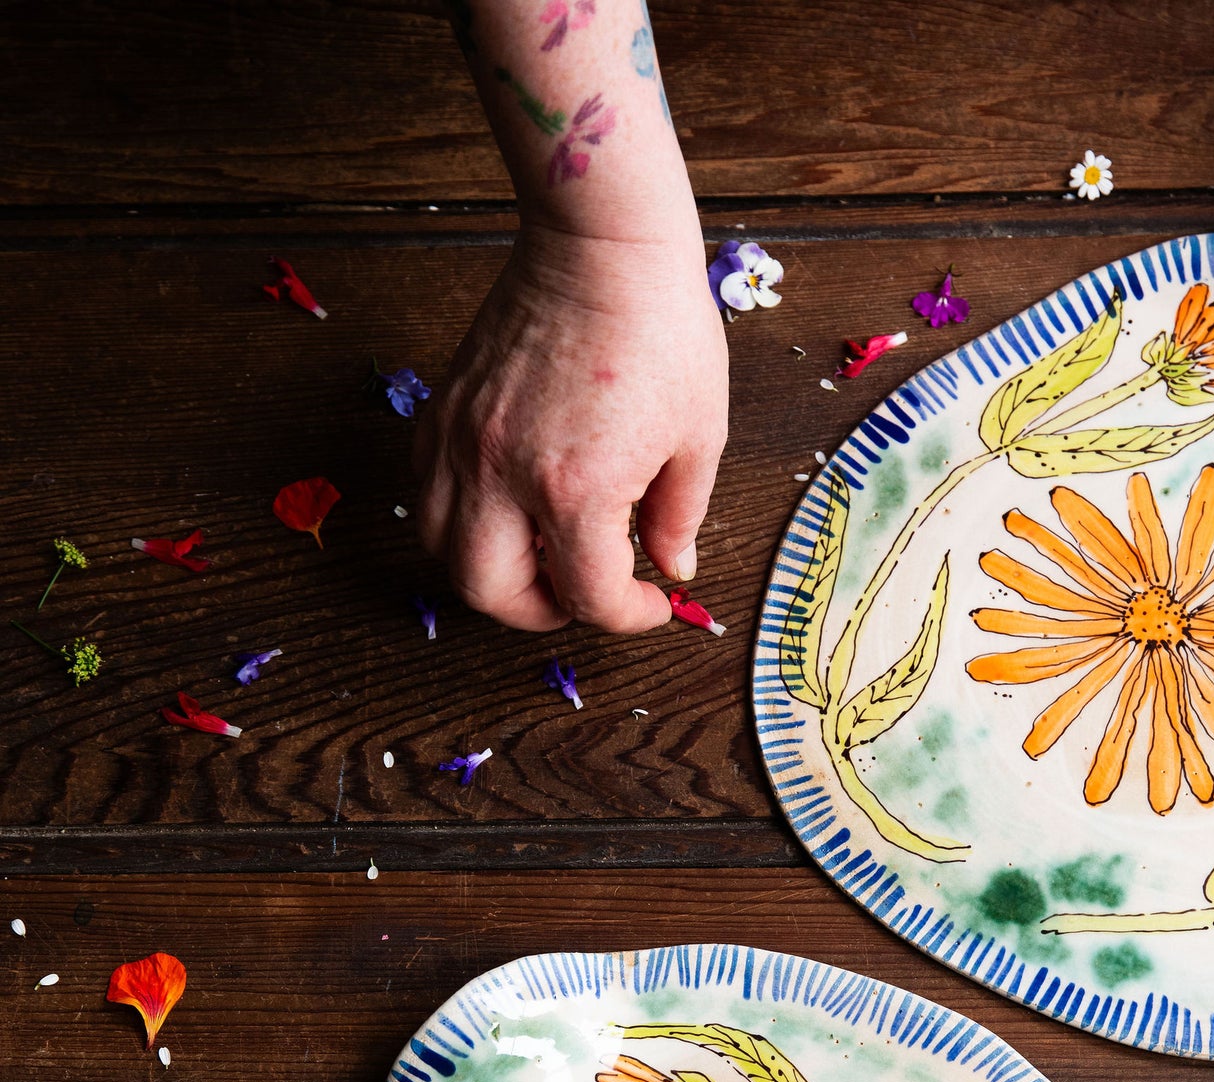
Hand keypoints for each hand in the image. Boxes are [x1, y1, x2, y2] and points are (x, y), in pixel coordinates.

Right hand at [413, 221, 728, 632]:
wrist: (600, 241)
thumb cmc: (658, 326)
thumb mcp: (697, 436)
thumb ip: (679, 516)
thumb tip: (672, 567)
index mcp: (576, 489)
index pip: (589, 597)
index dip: (628, 617)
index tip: (650, 604)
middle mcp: (503, 474)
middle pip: (489, 593)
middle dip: (539, 612)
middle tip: (578, 596)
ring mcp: (463, 441)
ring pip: (440, 549)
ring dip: (488, 571)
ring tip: (536, 558)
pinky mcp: (444, 410)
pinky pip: (426, 491)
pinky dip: (458, 518)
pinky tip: (503, 505)